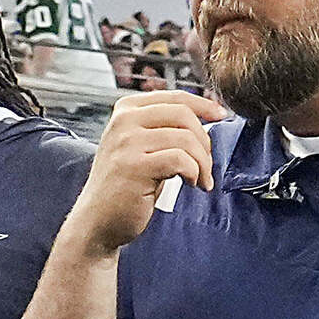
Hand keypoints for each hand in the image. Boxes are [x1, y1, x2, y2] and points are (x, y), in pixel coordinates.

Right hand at [61, 92, 225, 256]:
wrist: (97, 221)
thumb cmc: (124, 186)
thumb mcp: (140, 147)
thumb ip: (162, 128)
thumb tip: (204, 117)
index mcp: (126, 110)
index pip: (174, 97)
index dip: (203, 105)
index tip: (221, 116)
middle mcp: (124, 121)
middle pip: (183, 114)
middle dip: (204, 141)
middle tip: (206, 164)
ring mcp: (127, 143)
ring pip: (185, 139)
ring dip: (202, 163)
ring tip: (200, 180)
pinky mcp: (135, 166)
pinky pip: (180, 160)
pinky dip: (194, 173)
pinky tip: (191, 185)